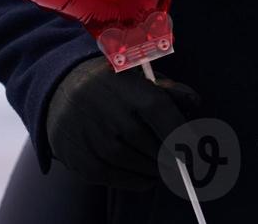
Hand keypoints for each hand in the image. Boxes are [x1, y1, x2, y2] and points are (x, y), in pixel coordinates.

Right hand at [44, 56, 200, 189]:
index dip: (182, 133)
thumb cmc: (113, 84)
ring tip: (166, 166)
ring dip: (158, 169)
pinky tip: (149, 177)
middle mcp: (108, 113)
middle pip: (153, 144)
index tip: (196, 149)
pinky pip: (117, 179)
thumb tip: (195, 104)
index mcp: (126, 87)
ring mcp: (92, 138)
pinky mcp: (80, 159)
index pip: (161, 112)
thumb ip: (171, 90)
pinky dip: (138, 181)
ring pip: (138, 165)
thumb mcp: (140, 76)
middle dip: (173, 155)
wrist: (61, 89)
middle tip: (183, 159)